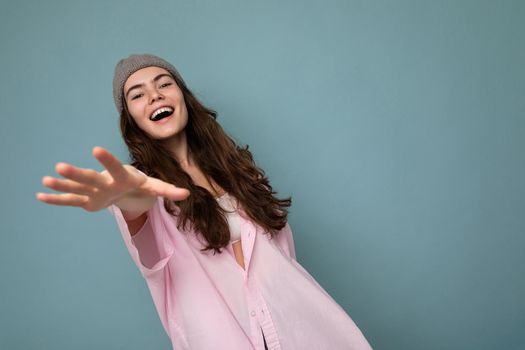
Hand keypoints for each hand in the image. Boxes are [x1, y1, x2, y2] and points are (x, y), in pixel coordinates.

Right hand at [36, 146, 189, 211]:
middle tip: (59, 165)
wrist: (124, 186)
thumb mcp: (154, 186)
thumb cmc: (139, 183)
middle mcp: (104, 180)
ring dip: (62, 184)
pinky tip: (40, 195)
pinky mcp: (86, 199)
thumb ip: (168, 189)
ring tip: (46, 179)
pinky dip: (56, 199)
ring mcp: (93, 189)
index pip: (115, 167)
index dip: (107, 160)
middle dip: (76, 173)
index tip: (96, 149)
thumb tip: (188, 193)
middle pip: (90, 177)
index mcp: (121, 176)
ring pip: (77, 186)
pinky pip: (70, 200)